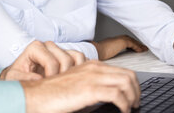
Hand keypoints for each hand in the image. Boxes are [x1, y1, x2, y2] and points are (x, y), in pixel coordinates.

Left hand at [0, 40, 85, 80]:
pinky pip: (82, 59)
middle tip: (57, 88)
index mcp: (36, 47)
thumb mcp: (14, 78)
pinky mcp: (68, 54)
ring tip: (65, 85)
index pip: (52, 62)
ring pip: (77, 57)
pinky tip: (74, 81)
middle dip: (64, 77)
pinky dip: (82, 70)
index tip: (47, 88)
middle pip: (66, 59)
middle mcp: (49, 45)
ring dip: (75, 73)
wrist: (22, 76)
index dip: (51, 78)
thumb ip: (23, 78)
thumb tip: (38, 78)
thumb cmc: (18, 76)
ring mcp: (60, 49)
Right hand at [21, 60, 139, 112]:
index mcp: (91, 65)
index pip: (122, 70)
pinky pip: (117, 95)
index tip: (133, 97)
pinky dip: (124, 104)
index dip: (132, 84)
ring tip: (130, 108)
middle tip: (136, 103)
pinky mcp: (89, 89)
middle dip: (137, 90)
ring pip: (126, 82)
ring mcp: (92, 77)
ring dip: (133, 97)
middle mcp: (94, 68)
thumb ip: (92, 85)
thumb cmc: (53, 93)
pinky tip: (123, 111)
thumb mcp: (77, 85)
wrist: (36, 96)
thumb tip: (109, 95)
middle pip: (128, 75)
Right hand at [92, 35, 147, 59]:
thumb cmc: (95, 56)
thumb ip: (109, 59)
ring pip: (131, 41)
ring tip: (144, 49)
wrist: (93, 52)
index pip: (122, 42)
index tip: (135, 49)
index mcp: (110, 43)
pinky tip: (141, 50)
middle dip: (135, 44)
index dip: (130, 45)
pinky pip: (132, 44)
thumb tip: (112, 68)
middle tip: (142, 48)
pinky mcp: (121, 41)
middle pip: (128, 40)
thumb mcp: (103, 58)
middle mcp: (115, 40)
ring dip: (138, 45)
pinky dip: (137, 47)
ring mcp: (118, 40)